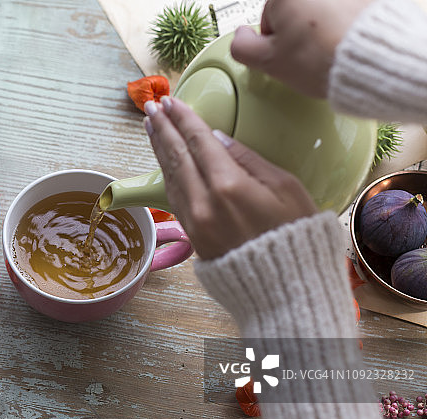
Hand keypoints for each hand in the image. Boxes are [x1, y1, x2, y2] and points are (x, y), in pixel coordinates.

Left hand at [143, 98, 316, 259]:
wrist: (285, 289)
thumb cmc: (295, 236)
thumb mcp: (286, 188)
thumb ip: (250, 160)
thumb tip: (218, 140)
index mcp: (229, 185)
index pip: (198, 141)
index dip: (183, 118)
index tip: (171, 101)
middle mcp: (203, 202)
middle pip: (177, 156)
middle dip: (163, 128)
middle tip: (152, 106)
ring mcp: (193, 221)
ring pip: (170, 176)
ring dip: (159, 148)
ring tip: (151, 126)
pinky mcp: (191, 235)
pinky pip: (174, 195)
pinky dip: (166, 172)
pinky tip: (164, 159)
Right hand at [230, 0, 373, 96]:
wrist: (373, 57)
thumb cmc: (324, 57)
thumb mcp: (268, 61)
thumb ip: (242, 48)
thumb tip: (241, 38)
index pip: (268, 17)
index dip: (274, 41)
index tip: (285, 54)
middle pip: (296, 11)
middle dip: (299, 33)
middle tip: (307, 55)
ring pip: (322, 13)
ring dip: (322, 29)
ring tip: (330, 50)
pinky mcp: (363, 0)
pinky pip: (345, 13)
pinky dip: (343, 26)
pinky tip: (346, 42)